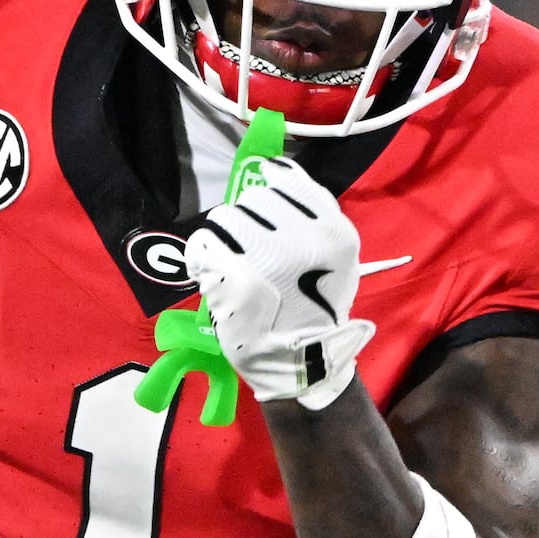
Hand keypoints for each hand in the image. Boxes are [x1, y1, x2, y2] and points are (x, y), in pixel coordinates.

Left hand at [188, 157, 375, 411]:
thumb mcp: (337, 260)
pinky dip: (201, 257)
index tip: (262, 207)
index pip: (288, 180)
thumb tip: (276, 173)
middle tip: (247, 252)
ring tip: (230, 264)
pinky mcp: (234, 275)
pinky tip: (212, 275)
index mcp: (332, 231)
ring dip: (222, 237)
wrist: (300, 365)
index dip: (268, 191)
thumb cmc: (315, 311)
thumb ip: (315, 218)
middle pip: (253, 199)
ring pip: (225, 216)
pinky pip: (204, 243)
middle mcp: (302, 237)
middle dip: (245, 221)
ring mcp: (267, 256)